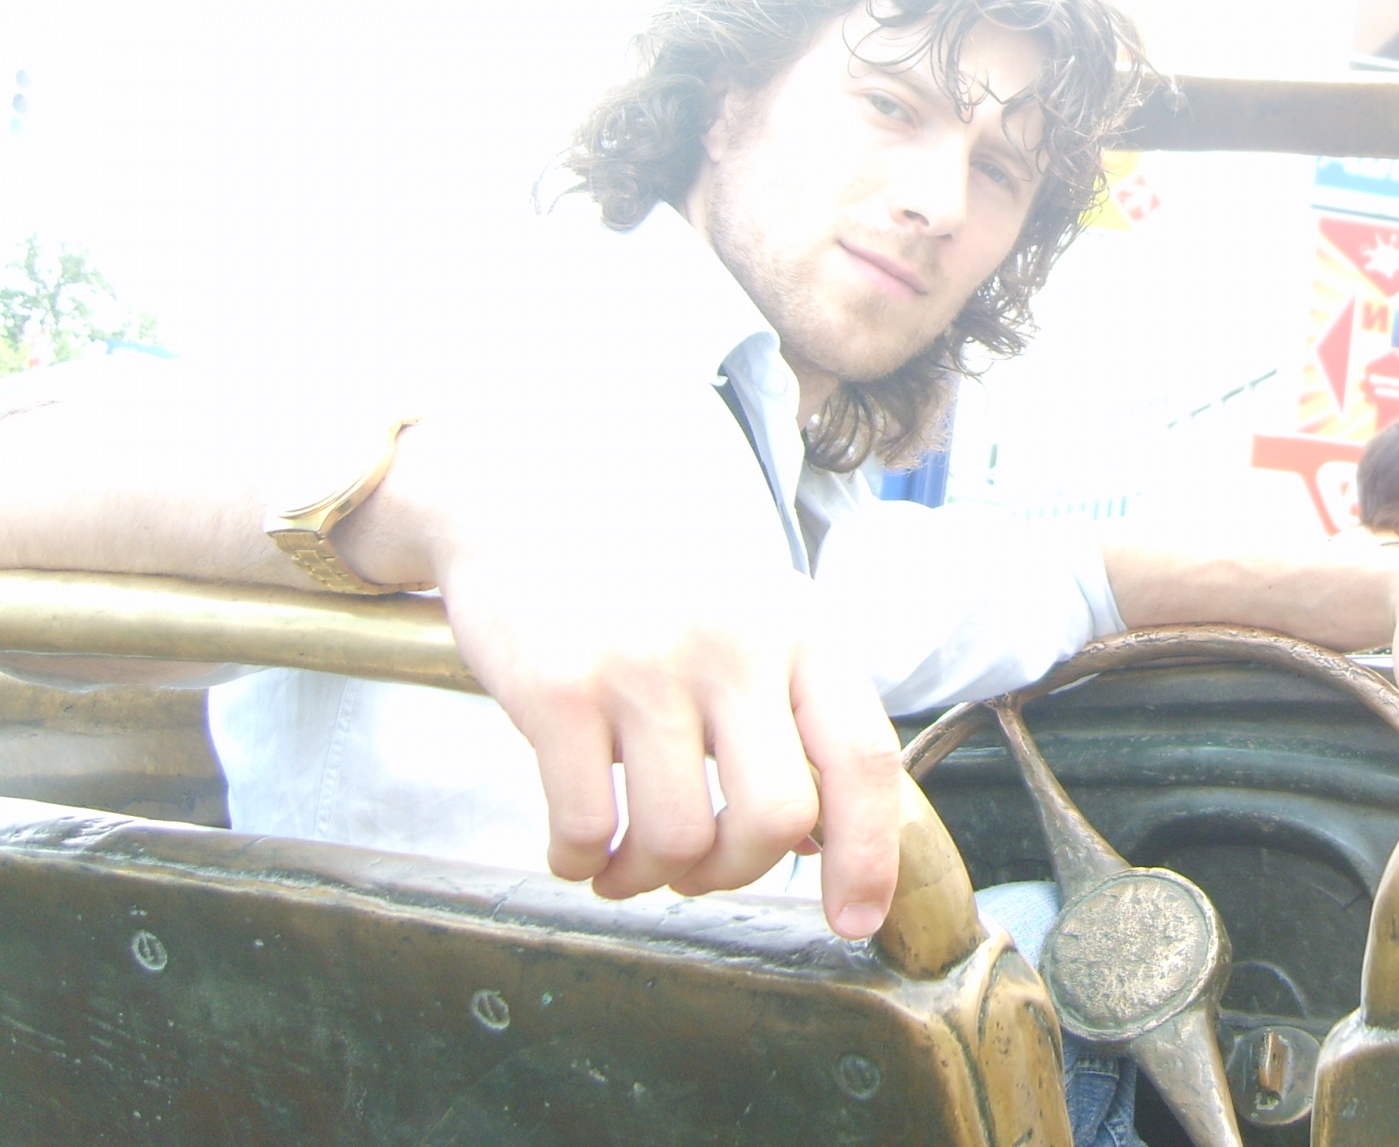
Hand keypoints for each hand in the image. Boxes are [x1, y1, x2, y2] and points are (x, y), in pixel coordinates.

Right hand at [353, 397, 903, 939]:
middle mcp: (734, 639)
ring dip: (652, 876)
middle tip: (702, 867)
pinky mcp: (556, 686)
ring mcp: (644, 662)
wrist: (523, 483)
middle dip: (736, 873)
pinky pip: (587, 830)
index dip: (868, 855)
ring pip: (679, 840)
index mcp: (800, 622)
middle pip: (776, 821)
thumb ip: (795, 701)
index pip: (864, 756)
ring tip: (630, 857)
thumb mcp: (751, 605)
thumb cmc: (652, 565)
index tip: (852, 921)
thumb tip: (824, 838)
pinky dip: (582, 864)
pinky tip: (579, 844)